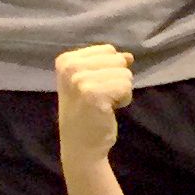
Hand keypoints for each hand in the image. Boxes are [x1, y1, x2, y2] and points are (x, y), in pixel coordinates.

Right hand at [54, 43, 135, 164]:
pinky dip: (123, 100)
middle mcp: (69, 67)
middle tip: (99, 97)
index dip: (110, 70)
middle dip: (116, 80)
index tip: (94, 87)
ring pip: (125, 74)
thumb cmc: (87, 111)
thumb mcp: (92, 80)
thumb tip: (129, 56)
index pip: (109, 50)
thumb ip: (109, 64)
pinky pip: (126, 87)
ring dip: (120, 92)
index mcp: (66, 59)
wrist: (80, 144)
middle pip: (118, 60)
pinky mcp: (92, 93)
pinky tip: (107, 110)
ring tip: (102, 104)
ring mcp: (79, 80)